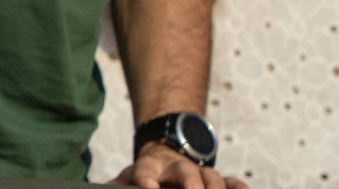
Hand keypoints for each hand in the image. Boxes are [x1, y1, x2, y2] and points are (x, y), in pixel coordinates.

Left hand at [113, 143, 245, 188]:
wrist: (165, 153)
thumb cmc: (145, 174)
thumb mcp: (130, 176)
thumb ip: (118, 183)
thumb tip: (101, 186)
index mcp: (150, 166)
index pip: (145, 171)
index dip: (146, 180)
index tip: (148, 188)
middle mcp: (175, 167)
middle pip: (185, 171)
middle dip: (191, 184)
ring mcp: (198, 171)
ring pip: (210, 176)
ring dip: (215, 187)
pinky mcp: (216, 178)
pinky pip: (230, 181)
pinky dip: (237, 187)